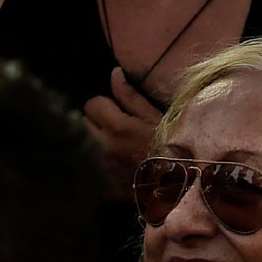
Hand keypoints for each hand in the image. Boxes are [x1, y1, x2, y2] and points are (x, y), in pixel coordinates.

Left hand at [85, 67, 165, 196]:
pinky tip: (118, 165)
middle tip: (117, 128)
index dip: (104, 105)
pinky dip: (101, 162)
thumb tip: (114, 73)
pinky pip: (91, 165)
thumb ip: (131, 96)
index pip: (92, 104)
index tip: (116, 111)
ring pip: (86, 144)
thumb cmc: (171, 148)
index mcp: (117, 128)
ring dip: (97, 142)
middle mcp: (103, 148)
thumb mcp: (155, 118)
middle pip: (84, 123)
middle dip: (97, 122)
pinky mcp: (101, 185)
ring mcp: (101, 168)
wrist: (178, 187)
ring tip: (119, 147)